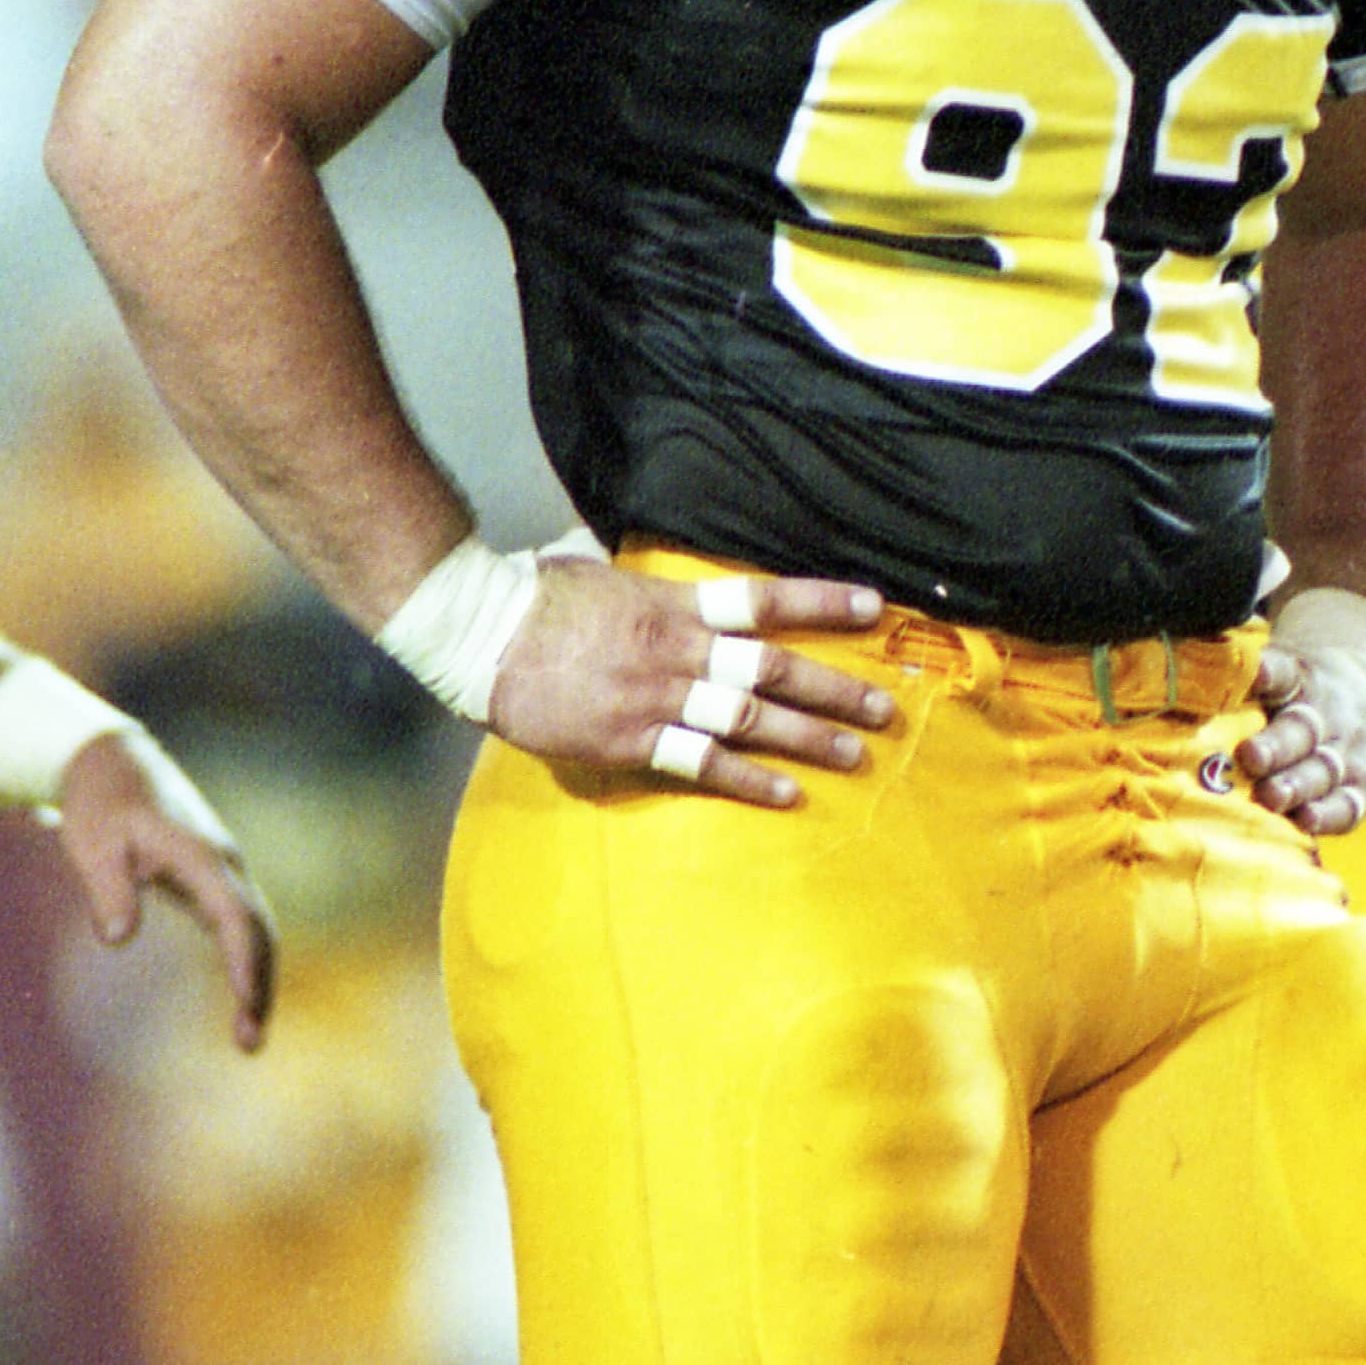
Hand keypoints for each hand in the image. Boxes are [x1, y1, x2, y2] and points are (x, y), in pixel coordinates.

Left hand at [56, 726, 276, 1052]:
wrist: (111, 761)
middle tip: (250, 1046)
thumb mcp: (92, 844)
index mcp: (201, 856)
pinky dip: (248, 962)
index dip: (245, 963)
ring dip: (260, 979)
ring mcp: (223, 870)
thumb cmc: (99, 803)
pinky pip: (242, 924)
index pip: (236, 916)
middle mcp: (224, 863)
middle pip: (260, 930)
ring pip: (257, 929)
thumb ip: (108, 890)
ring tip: (248, 1037)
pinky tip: (243, 996)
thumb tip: (117, 941)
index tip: (248, 1006)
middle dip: (261, 986)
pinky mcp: (212, 879)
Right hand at [487, 557, 892, 805]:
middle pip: (773, 667)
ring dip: (807, 739)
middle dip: (834, 689)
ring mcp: (657, 697)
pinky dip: (748, 779)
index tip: (872, 606)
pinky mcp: (631, 740)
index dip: (822, 601)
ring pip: (749, 718)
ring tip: (855, 755)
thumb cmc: (538, 598)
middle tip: (882, 708)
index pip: (764, 599)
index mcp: (675, 603)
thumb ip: (649, 583)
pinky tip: (787, 793)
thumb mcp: (605, 571)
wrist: (483, 634)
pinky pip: (701, 763)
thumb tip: (668, 577)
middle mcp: (678, 649)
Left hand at [1238, 640, 1365, 837]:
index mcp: (1300, 680)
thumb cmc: (1294, 693)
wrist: (1365, 690)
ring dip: (1296, 786)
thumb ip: (1233, 682)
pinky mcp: (1360, 789)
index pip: (1284, 672)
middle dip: (1276, 746)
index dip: (1267, 672)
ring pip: (1322, 770)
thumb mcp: (1277, 673)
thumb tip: (1179, 680)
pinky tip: (1306, 822)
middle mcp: (1326, 715)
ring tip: (1270, 797)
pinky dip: (1328, 815)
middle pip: (1300, 731)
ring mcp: (1347, 753)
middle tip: (1249, 756)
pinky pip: (1347, 804)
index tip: (1254, 674)